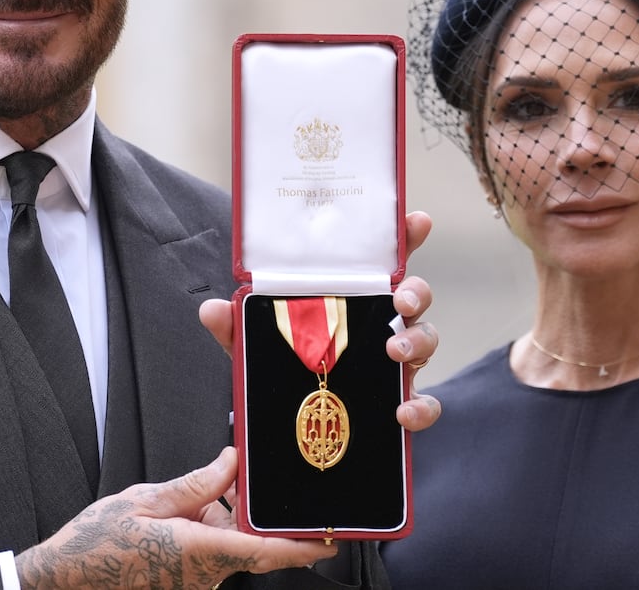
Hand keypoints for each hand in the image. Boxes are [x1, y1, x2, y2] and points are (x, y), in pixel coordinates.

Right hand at [15, 447, 335, 588]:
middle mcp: (203, 573)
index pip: (263, 552)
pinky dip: (211, 528)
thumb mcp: (145, 499)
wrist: (65, 579)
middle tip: (252, 480)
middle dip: (255, 512)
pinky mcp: (184, 580)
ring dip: (228, 518)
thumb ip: (196, 484)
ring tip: (208, 486)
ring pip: (231, 545)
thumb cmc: (97, 542)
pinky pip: (212, 552)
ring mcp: (194, 581)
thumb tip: (232, 463)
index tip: (331, 540)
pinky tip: (191, 507)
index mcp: (198, 551)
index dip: (301, 547)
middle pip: (250, 543)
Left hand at [198, 211, 442, 431]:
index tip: (418, 221)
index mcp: (354, 297)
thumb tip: (212, 309)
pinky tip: (403, 412)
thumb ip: (235, 325)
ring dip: (418, 341)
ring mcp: (395, 360)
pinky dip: (421, 407)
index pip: (385, 259)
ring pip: (426, 339)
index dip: (405, 237)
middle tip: (400, 301)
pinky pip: (425, 402)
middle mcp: (381, 322)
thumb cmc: (285, 363)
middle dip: (416, 291)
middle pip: (415, 295)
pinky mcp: (400, 398)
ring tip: (394, 352)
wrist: (291, 418)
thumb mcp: (256, 341)